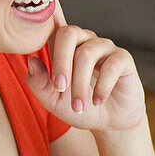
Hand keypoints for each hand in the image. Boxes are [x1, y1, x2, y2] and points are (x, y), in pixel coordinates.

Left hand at [26, 7, 145, 131]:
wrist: (110, 123)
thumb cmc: (81, 108)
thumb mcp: (53, 101)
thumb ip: (38, 83)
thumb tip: (31, 61)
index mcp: (65, 46)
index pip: (52, 33)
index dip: (48, 52)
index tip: (53, 83)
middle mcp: (85, 41)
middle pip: (68, 33)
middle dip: (61, 63)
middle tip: (61, 90)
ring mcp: (105, 48)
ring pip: (87, 54)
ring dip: (80, 83)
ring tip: (79, 106)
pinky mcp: (123, 59)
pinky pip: (111, 65)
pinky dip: (102, 87)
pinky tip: (98, 101)